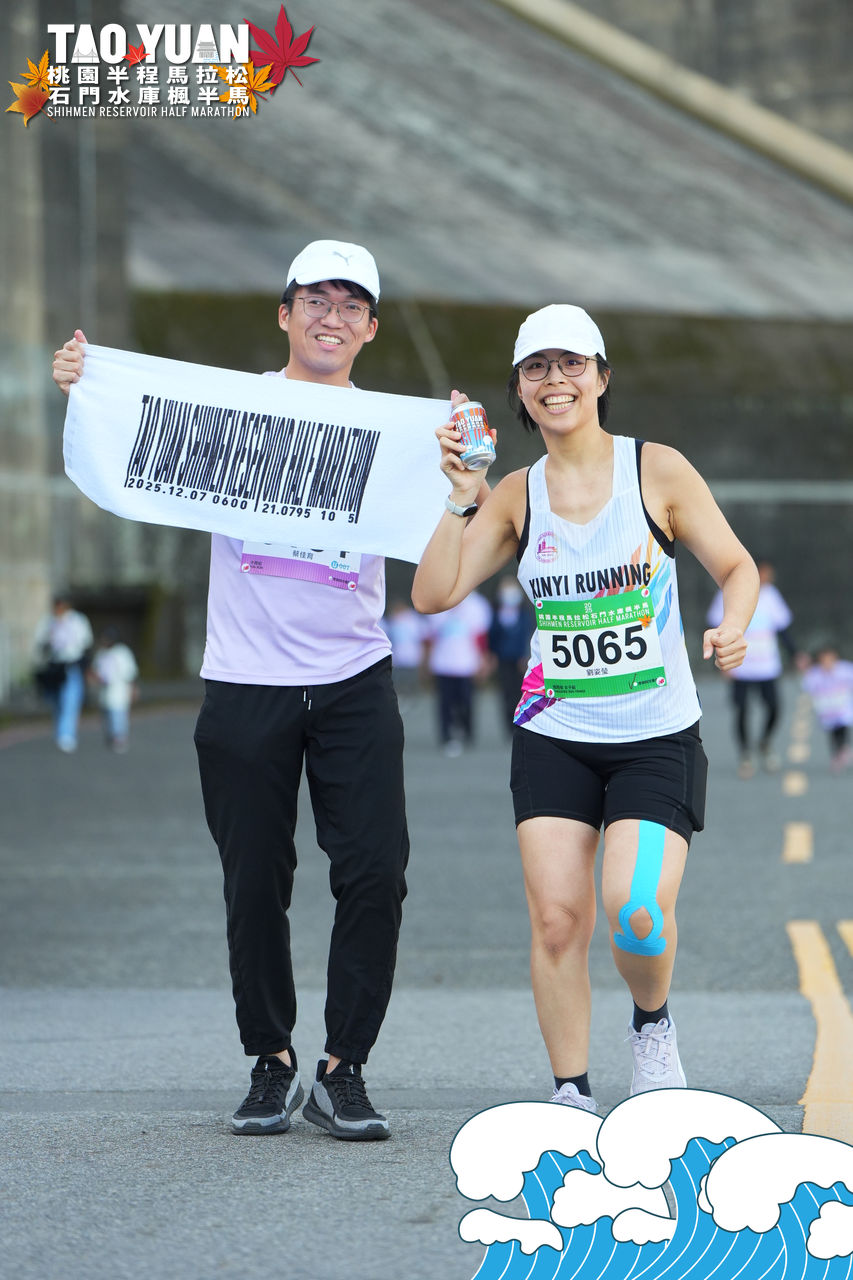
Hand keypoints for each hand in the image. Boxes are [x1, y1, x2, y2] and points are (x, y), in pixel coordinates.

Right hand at [52, 329, 86, 395]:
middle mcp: (58, 355)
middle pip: (76, 356)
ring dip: (80, 374)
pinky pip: (71, 375)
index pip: (74, 344)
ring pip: (75, 366)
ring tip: (78, 376)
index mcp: (65, 348)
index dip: (83, 353)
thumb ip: (82, 343)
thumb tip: (78, 331)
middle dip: (82, 365)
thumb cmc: (84, 371)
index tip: (83, 359)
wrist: (82, 388)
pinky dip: (76, 379)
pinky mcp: (56, 377)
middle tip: (81, 370)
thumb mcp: (86, 356)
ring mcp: (56, 366)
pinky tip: (73, 381)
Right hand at [436, 389, 492, 506]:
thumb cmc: (477, 468)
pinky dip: (456, 460)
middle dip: (447, 428)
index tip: (457, 396)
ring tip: (464, 449)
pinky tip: (463, 465)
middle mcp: (449, 445)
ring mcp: (445, 454)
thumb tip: (493, 429)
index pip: (451, 421)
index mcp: (457, 439)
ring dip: (453, 444)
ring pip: (442, 442)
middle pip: (440, 430)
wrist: (472, 486)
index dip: (453, 407)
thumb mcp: (486, 452)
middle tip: (459, 434)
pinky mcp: (444, 465)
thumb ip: (490, 441)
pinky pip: (446, 459)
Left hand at [703, 623, 746, 670]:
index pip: (720, 642)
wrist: (730, 635)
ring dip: (717, 657)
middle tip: (719, 646)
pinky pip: (724, 668)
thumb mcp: (710, 634)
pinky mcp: (740, 662)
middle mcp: (742, 644)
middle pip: (721, 653)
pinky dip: (719, 664)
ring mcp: (742, 654)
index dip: (713, 641)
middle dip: (716, 650)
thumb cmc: (719, 635)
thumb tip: (706, 657)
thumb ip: (707, 644)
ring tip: (721, 651)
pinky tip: (722, 657)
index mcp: (736, 634)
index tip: (716, 638)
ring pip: (722, 662)